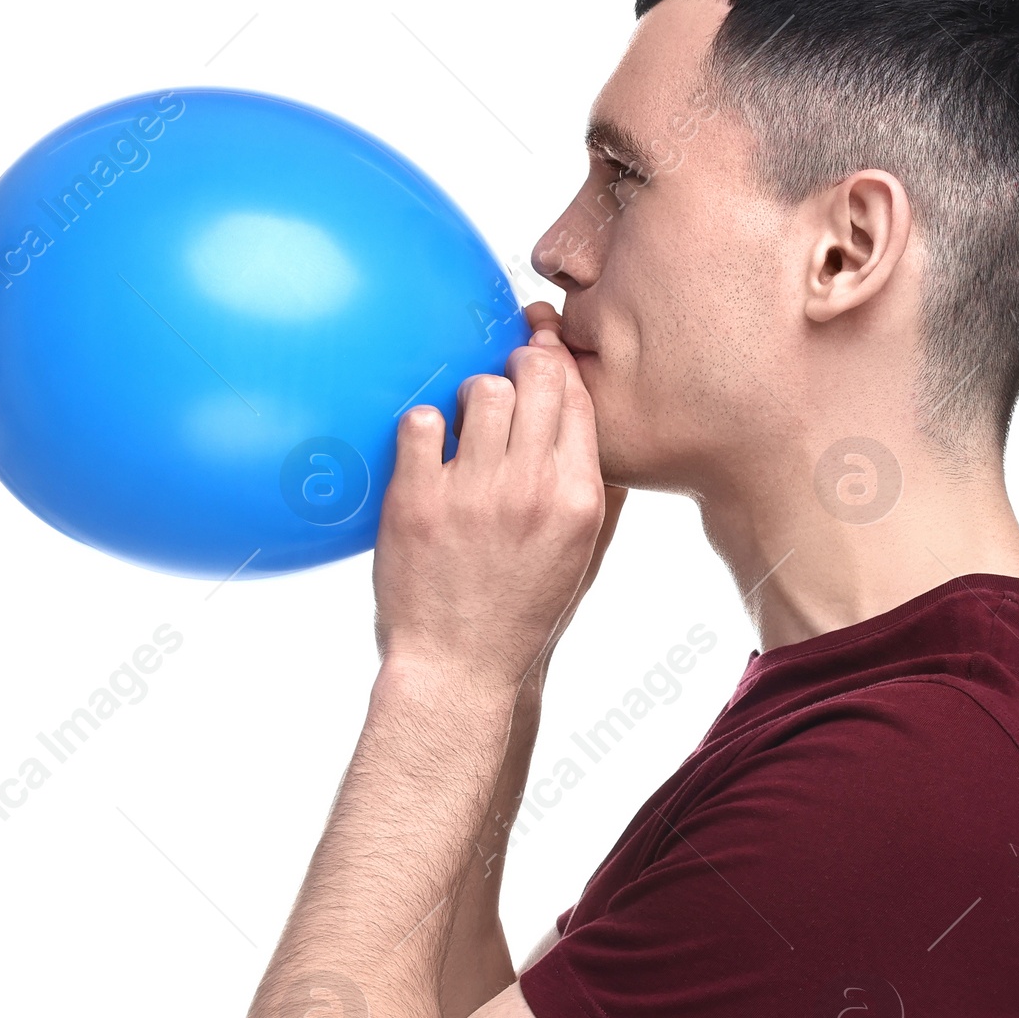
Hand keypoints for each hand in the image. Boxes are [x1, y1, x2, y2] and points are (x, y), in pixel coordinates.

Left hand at [372, 312, 608, 695]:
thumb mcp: (581, 557)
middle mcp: (532, 490)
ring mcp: (474, 494)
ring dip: (469, 393)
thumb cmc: (522, 613)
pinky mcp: (418, 501)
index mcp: (579, 500)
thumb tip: (594, 428)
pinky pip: (421, 422)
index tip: (538, 349)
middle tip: (499, 385)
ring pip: (481, 389)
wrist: (459, 668)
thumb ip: (600, 493)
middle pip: (536, 377)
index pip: (578, 397)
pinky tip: (427, 450)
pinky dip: (423, 427)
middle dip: (518, 364)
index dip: (557, 361)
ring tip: (462, 424)